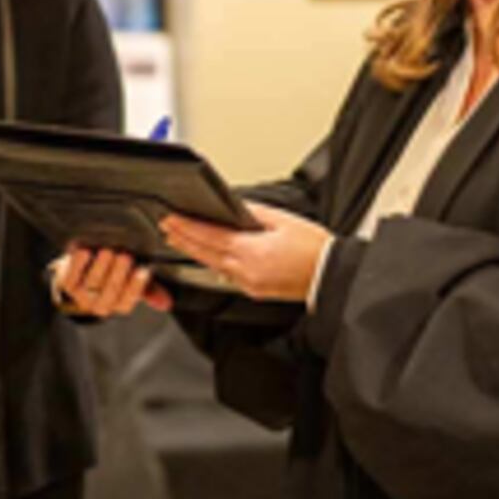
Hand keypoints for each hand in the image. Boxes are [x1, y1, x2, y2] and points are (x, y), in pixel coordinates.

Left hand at [56, 246, 172, 315]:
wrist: (81, 273)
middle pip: (111, 290)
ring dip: (100, 267)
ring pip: (93, 283)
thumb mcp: (132, 282)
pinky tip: (84, 251)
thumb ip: (149, 290)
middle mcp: (101, 305)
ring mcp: (82, 296)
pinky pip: (72, 276)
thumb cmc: (113, 275)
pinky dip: (78, 263)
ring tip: (108, 251)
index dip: (136, 286)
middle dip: (119, 273)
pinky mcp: (67, 285)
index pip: (129, 299)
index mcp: (119, 305)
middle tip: (126, 256)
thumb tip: (167, 303)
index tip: (144, 270)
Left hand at [161, 201, 329, 302]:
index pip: (209, 237)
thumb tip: (234, 208)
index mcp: (251, 253)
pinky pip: (227, 275)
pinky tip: (208, 255)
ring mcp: (249, 285)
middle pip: (205, 254)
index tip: (171, 218)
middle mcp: (246, 272)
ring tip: (179, 239)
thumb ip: (254, 214)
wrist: (332, 277)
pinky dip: (214, 262)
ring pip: (213, 266)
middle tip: (166, 226)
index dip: (187, 227)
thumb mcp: (284, 221)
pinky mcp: (255, 291)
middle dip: (183, 239)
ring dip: (195, 251)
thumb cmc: (316, 250)